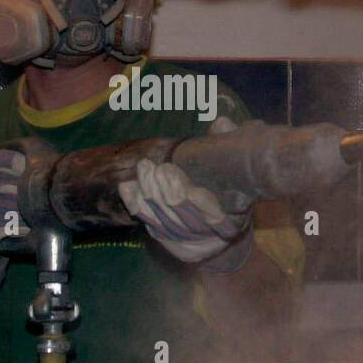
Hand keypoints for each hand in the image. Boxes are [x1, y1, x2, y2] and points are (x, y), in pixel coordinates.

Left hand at [118, 117, 252, 271]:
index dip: (197, 200)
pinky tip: (127, 187)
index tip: (181, 178)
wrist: (222, 233)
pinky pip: (148, 223)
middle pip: (181, 213)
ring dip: (150, 192)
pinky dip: (136, 204)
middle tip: (157, 167)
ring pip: (162, 218)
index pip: (212, 213)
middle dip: (166, 188)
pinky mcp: (168, 240)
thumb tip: (220, 122)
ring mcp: (186, 240)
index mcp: (231, 219)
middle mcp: (208, 234)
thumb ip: (228, 143)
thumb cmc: (229, 188)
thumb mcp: (234, 164)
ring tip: (145, 168)